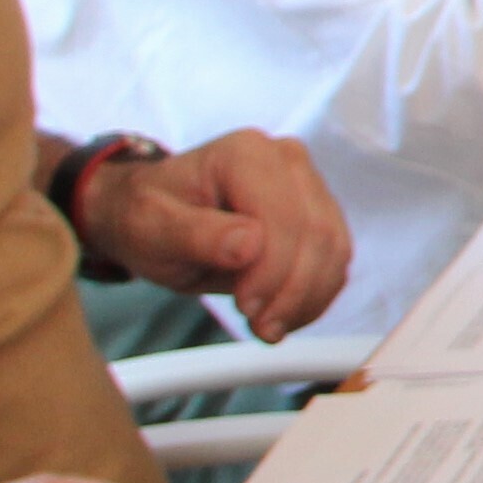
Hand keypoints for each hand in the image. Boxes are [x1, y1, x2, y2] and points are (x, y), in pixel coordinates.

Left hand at [82, 130, 353, 341]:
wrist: (152, 213)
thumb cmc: (146, 216)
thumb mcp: (151, 228)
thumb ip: (198, 235)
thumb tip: (249, 245)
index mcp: (245, 154)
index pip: (283, 218)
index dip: (272, 272)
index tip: (246, 309)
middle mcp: (285, 159)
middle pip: (317, 234)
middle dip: (293, 292)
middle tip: (263, 328)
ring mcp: (306, 183)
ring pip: (334, 248)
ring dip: (308, 297)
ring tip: (271, 326)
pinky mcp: (318, 210)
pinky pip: (336, 257)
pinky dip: (316, 293)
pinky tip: (285, 313)